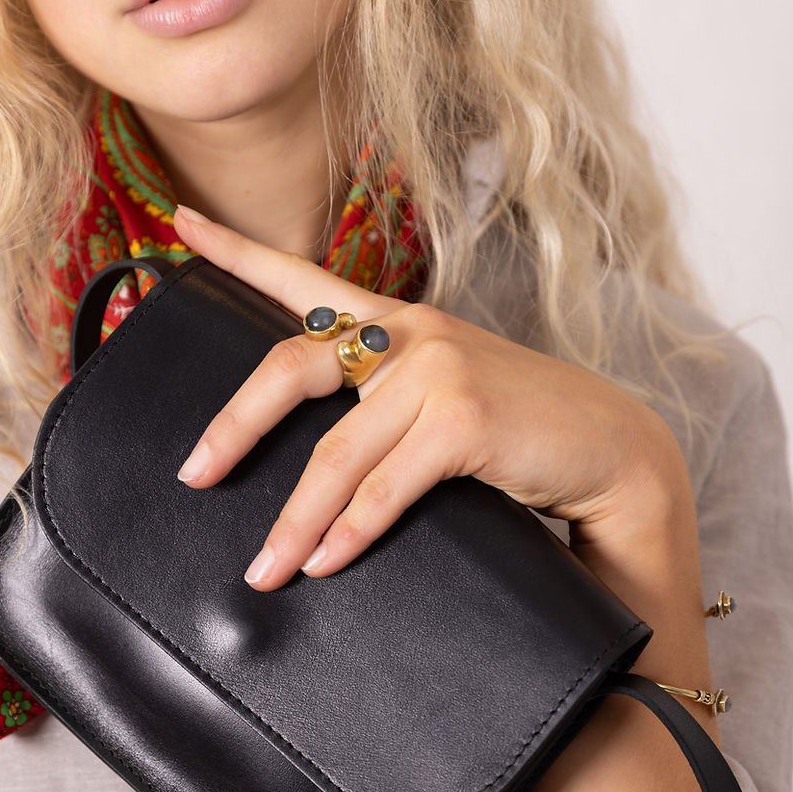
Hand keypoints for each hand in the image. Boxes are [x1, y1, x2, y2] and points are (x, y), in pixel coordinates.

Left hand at [172, 205, 694, 596]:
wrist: (612, 450)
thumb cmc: (519, 431)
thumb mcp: (442, 399)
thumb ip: (381, 408)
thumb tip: (310, 478)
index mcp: (396, 322)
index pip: (303, 280)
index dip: (238, 251)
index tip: (180, 222)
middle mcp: (410, 332)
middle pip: (290, 368)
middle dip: (234, 427)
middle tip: (194, 475)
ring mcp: (438, 369)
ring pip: (337, 452)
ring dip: (295, 521)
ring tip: (267, 569)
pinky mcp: (464, 417)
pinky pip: (385, 486)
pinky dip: (351, 530)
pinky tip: (327, 561)